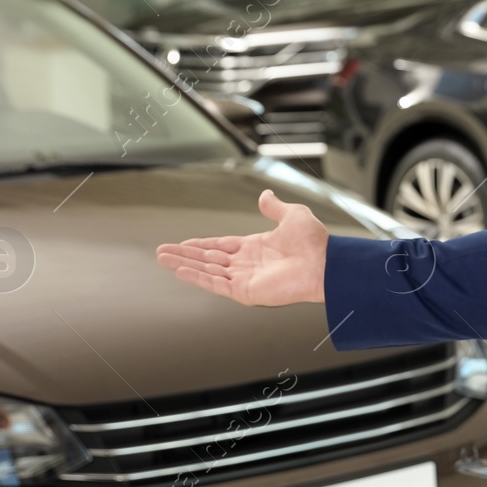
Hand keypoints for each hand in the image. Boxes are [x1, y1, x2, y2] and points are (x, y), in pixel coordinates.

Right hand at [154, 189, 326, 305]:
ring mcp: (245, 278)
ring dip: (184, 265)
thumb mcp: (292, 215)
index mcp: (255, 247)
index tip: (182, 243)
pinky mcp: (245, 291)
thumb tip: (264, 195)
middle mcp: (247, 264)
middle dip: (184, 255)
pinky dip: (197, 277)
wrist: (324, 263)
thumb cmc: (313, 242)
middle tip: (162, 252)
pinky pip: (215, 284)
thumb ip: (274, 207)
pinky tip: (180, 270)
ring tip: (162, 259)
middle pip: (208, 259)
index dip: (200, 244)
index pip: (220, 246)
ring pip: (207, 271)